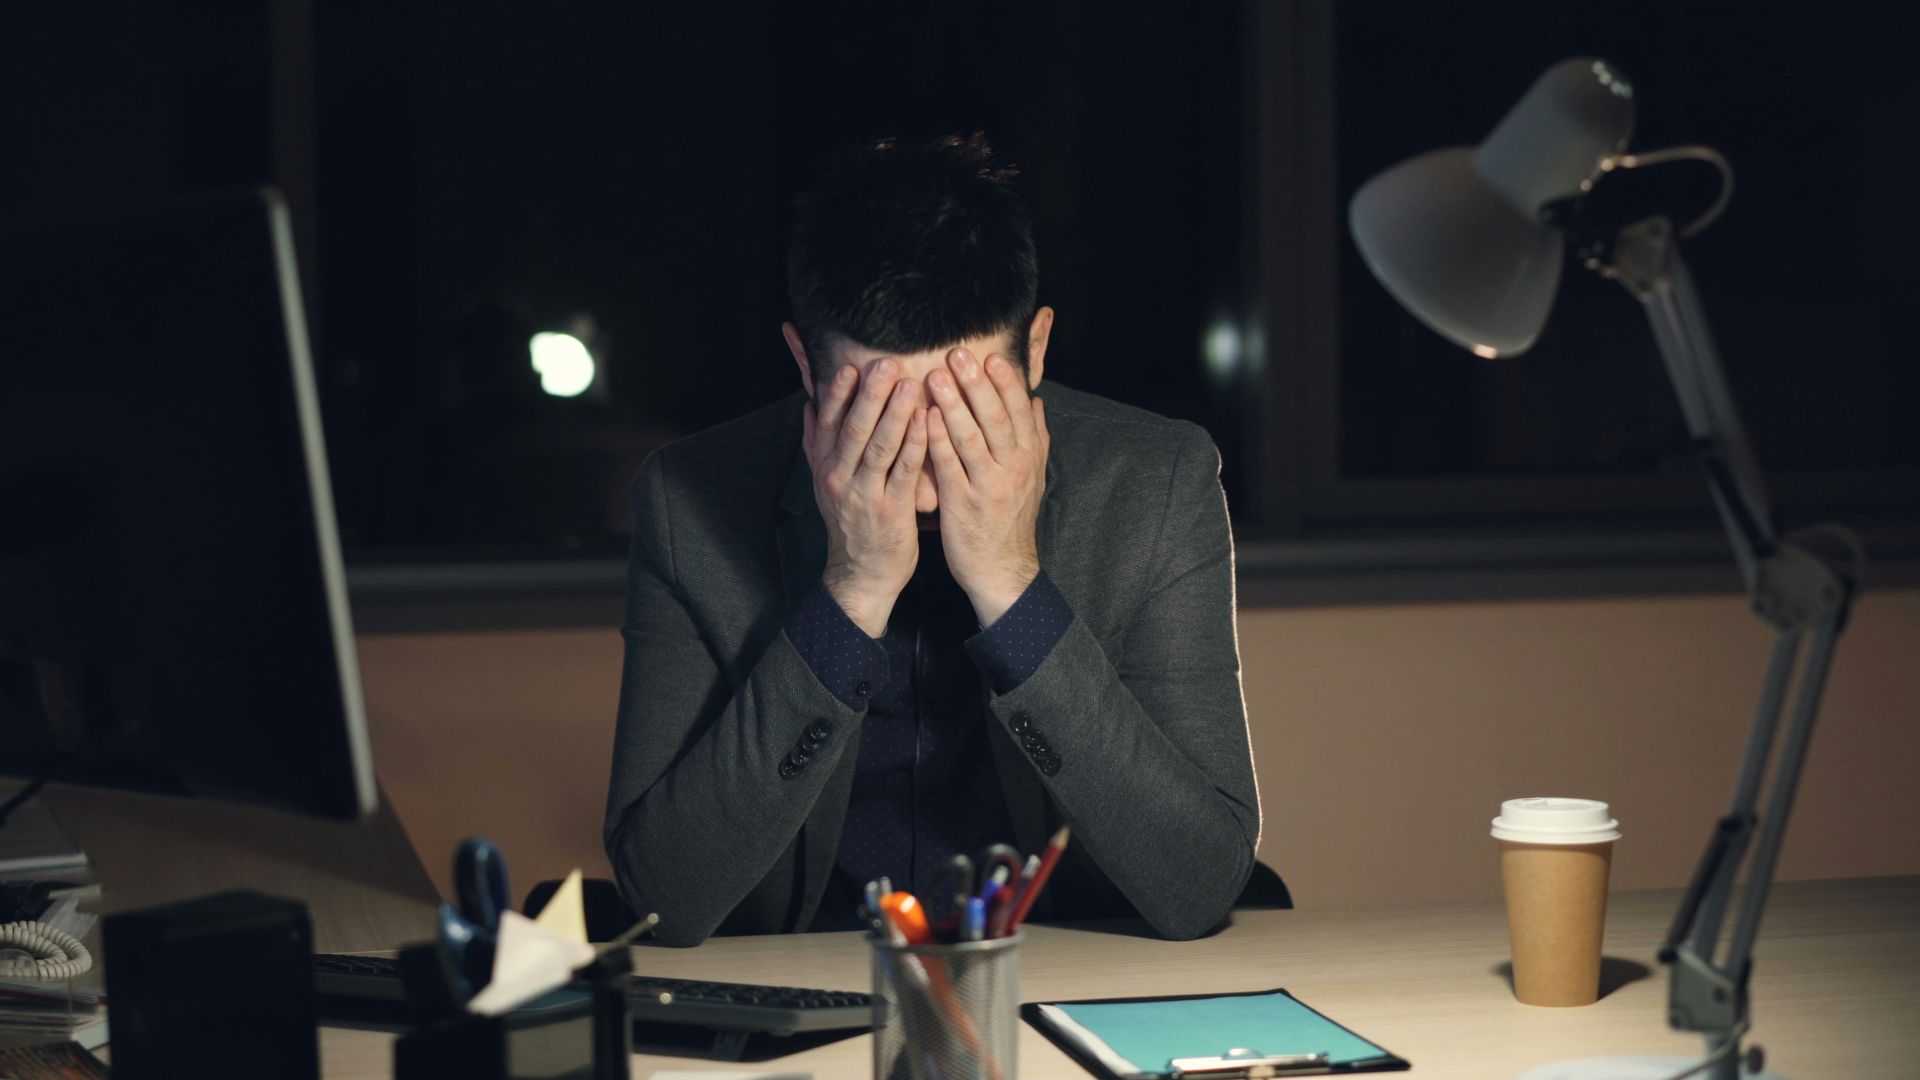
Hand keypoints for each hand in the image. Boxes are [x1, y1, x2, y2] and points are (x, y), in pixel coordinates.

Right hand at [805, 359, 927, 636]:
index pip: (829, 423)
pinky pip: (904, 472)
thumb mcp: (827, 483)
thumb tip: (809, 405)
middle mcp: (840, 478)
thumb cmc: (852, 521)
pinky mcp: (891, 511)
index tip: (850, 364)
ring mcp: (865, 495)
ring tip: (911, 384)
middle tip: (886, 363)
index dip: (838, 393)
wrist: (862, 574)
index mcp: (825, 466)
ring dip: (895, 414)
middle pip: (854, 429)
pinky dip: (916, 445)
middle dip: (870, 395)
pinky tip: (929, 422)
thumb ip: (817, 444)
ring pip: (879, 447)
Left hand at [925, 348, 1049, 626]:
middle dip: (976, 383)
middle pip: (995, 417)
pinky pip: (949, 466)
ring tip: (935, 375)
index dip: (1005, 382)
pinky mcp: (963, 504)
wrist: (1003, 571)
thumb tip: (1038, 401)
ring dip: (953, 404)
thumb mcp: (1033, 478)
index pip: (1019, 410)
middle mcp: (1013, 468)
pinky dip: (937, 440)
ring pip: (971, 437)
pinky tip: (923, 418)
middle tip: (957, 353)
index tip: (990, 355)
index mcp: (1030, 457)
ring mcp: (989, 486)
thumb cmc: (1011, 520)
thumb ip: (1036, 438)